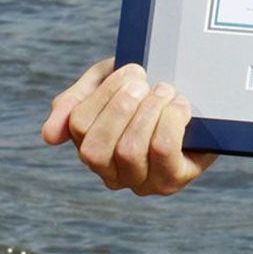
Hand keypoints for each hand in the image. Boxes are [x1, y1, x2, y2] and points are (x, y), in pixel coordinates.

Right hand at [42, 58, 216, 195]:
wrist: (202, 93)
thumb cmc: (151, 87)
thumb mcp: (110, 80)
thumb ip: (76, 99)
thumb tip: (49, 136)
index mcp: (91, 145)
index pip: (77, 125)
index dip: (105, 93)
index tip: (133, 71)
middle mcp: (110, 173)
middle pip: (94, 148)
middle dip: (123, 105)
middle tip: (147, 83)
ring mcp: (139, 182)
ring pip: (128, 150)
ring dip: (150, 110)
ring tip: (166, 91)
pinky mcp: (171, 180)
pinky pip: (162, 151)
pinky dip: (170, 120)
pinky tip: (180, 106)